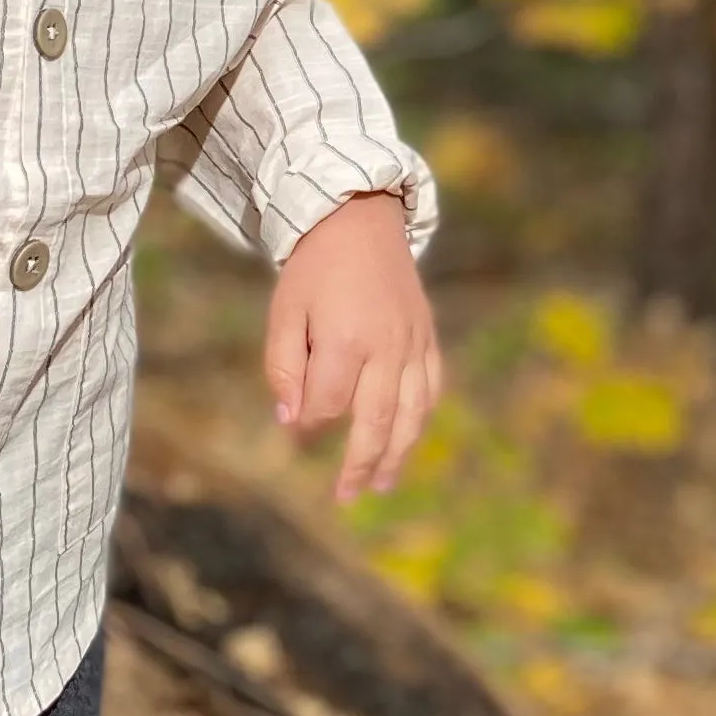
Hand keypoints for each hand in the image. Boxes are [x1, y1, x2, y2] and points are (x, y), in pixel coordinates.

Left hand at [265, 192, 440, 499]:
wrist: (359, 218)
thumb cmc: (312, 269)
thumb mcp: (284, 312)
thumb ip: (284, 368)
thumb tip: (292, 420)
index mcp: (346, 341)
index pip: (327, 407)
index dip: (309, 428)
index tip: (295, 440)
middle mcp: (387, 347)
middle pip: (375, 422)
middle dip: (359, 465)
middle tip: (345, 496)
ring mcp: (413, 343)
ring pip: (411, 412)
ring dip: (397, 454)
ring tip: (383, 485)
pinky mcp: (427, 336)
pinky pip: (431, 387)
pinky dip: (420, 418)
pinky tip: (407, 438)